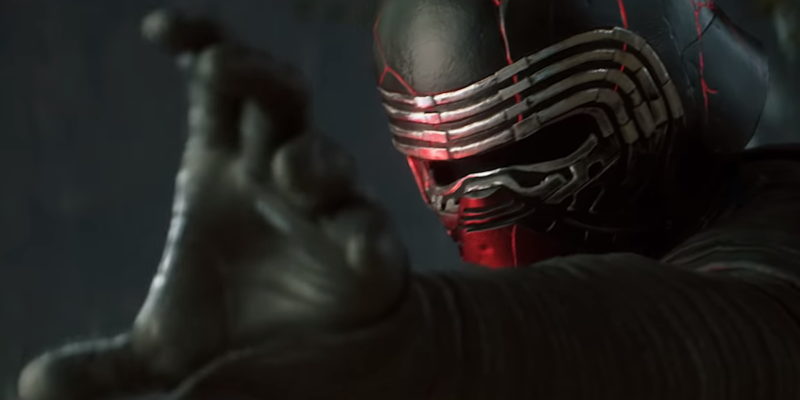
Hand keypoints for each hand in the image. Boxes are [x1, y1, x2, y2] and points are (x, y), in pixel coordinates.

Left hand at [18, 10, 407, 399]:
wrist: (320, 368)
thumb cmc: (243, 337)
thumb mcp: (168, 353)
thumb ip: (108, 367)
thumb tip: (32, 384)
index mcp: (224, 174)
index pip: (217, 88)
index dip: (199, 43)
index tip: (160, 30)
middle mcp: (276, 179)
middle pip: (275, 97)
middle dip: (254, 73)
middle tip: (223, 67)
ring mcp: (327, 212)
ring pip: (324, 157)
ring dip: (310, 156)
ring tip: (291, 174)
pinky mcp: (367, 253)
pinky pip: (368, 231)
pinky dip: (363, 235)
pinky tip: (356, 249)